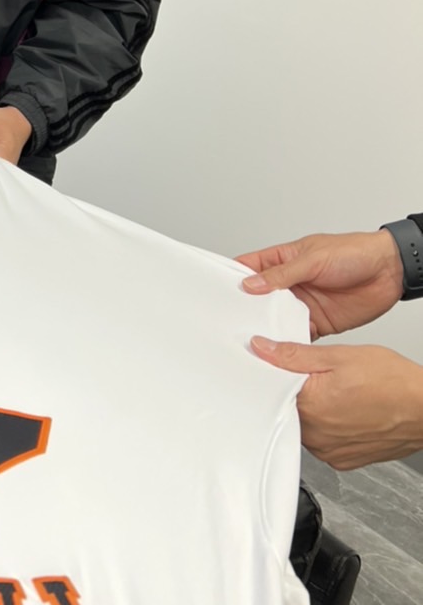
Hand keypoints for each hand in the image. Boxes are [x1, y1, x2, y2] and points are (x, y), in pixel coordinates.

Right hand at [236, 230, 402, 337]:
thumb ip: (282, 274)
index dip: (231, 278)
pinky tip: (278, 351)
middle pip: (257, 299)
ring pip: (274, 320)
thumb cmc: (354, 252)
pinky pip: (296, 336)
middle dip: (243, 310)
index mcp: (282, 261)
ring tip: (249, 341)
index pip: (248, 269)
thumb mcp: (313, 258)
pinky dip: (287, 344)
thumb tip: (251, 284)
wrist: (390, 272)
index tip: (214, 292)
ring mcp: (301, 304)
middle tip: (228, 323)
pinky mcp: (317, 323)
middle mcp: (288, 284)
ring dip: (265, 329)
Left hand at [251, 336, 422, 468]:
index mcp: (308, 406)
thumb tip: (262, 348)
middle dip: (296, 392)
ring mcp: (329, 451)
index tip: (282, 368)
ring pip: (304, 426)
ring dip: (312, 411)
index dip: (274, 376)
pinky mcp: (342, 460)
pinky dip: (327, 426)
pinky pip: (322, 441)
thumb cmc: (393, 383)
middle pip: (286, 409)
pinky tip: (344, 411)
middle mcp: (315, 435)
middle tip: (319, 379)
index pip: (270, 390)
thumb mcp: (339, 356)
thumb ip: (294, 355)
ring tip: (337, 395)